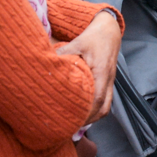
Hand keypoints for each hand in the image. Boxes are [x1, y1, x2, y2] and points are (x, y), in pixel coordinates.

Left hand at [56, 10, 121, 124]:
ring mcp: (109, 82)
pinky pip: (105, 100)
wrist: (109, 30)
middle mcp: (108, 80)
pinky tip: (84, 111)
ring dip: (94, 116)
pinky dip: (96, 109)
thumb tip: (46, 63)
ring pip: (106, 106)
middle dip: (89, 119)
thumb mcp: (77, 43)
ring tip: (78, 122)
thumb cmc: (93, 37)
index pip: (97, 98)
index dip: (86, 112)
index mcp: (101, 72)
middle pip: (103, 107)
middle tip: (71, 126)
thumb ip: (63, 54)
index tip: (73, 120)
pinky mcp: (108, 81)